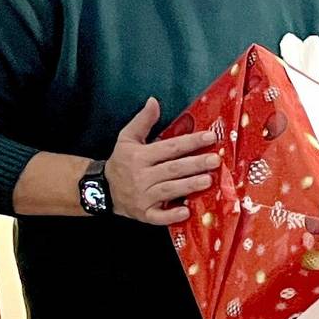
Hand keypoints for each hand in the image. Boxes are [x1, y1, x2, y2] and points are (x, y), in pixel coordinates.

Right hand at [111, 99, 223, 224]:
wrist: (102, 190)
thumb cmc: (122, 162)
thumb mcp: (127, 138)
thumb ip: (142, 121)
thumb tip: (154, 101)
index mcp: (139, 156)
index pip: (169, 148)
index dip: (190, 142)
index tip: (210, 136)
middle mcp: (141, 176)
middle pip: (172, 169)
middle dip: (195, 164)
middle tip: (215, 160)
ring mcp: (143, 197)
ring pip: (169, 190)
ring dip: (189, 186)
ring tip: (208, 180)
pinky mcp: (144, 214)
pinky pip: (158, 217)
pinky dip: (171, 215)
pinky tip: (186, 211)